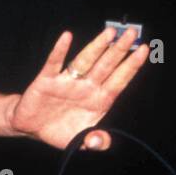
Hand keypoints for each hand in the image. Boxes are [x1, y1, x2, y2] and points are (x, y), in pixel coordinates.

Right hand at [10, 26, 148, 151]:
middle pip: (105, 65)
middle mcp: (85, 87)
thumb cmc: (60, 130)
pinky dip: (59, 51)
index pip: (118, 80)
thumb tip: (96, 140)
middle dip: (119, 49)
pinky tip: (66, 37)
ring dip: (96, 47)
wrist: (32, 127)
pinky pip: (54, 64)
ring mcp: (67, 81)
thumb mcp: (80, 142)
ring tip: (110, 33)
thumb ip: (96, 142)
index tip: (144, 50)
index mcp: (98, 99)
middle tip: (131, 32)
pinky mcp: (46, 81)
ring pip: (84, 61)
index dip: (131, 66)